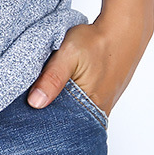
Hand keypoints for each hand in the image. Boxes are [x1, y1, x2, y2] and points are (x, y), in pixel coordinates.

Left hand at [25, 15, 151, 115]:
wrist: (124, 29)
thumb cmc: (96, 40)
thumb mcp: (69, 54)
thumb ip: (52, 78)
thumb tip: (35, 103)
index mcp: (91, 105)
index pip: (62, 124)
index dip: (44, 119)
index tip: (30, 111)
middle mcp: (100, 110)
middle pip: (70, 121)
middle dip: (52, 113)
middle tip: (39, 98)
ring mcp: (106, 104)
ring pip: (78, 113)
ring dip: (64, 105)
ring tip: (54, 90)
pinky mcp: (107, 97)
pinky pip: (86, 105)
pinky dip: (75, 99)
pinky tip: (68, 86)